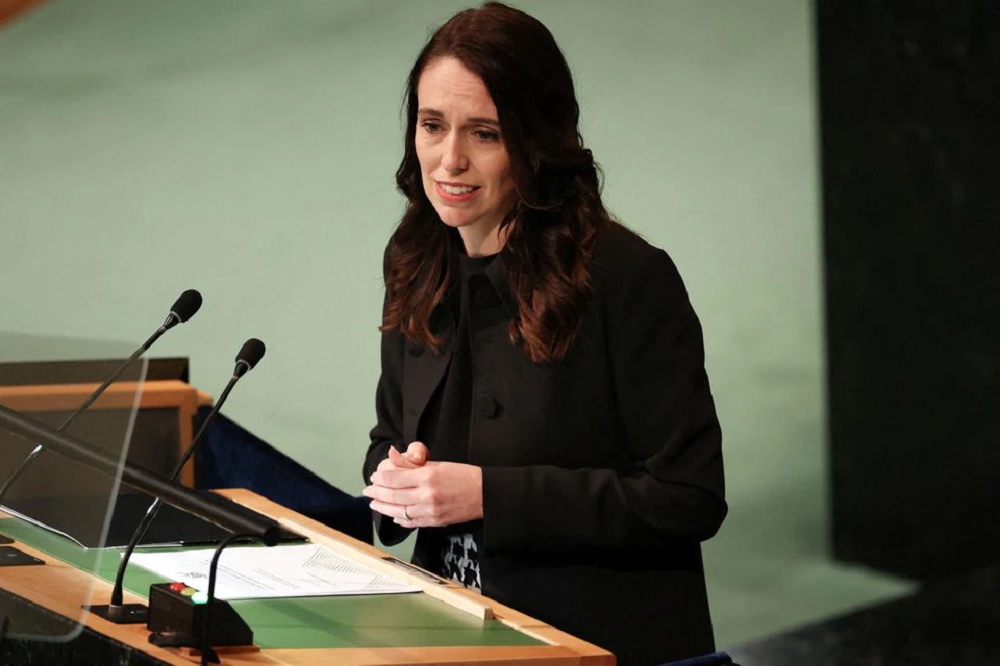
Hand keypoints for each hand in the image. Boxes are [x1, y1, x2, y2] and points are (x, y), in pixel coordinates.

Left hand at [364, 444, 482, 527]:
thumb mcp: (438, 464)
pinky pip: (411, 522)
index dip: (381, 478)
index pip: (395, 478)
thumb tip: (392, 456)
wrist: (486, 494)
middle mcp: (427, 495)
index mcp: (428, 477)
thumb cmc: (465, 476)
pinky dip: (400, 519)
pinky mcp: (434, 522)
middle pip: (393, 495)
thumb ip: (412, 464)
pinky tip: (393, 515)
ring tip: (374, 503)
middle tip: (368, 491)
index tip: (375, 477)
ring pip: (398, 511)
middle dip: (377, 493)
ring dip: (383, 507)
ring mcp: (430, 511)